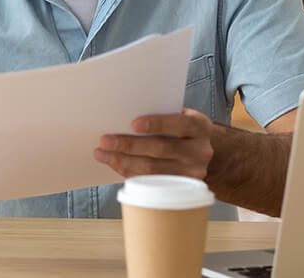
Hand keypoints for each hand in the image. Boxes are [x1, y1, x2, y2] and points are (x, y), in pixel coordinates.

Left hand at [94, 108, 214, 179]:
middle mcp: (199, 151)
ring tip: (103, 154)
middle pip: (161, 148)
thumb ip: (161, 115)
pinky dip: (129, 172)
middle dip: (129, 145)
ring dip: (123, 161)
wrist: (201, 153)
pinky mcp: (179, 188)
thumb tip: (124, 115)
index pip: (180, 123)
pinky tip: (115, 164)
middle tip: (105, 140)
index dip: (157, 123)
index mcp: (200, 127)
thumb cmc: (182, 130)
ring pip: (152, 169)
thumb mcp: (180, 116)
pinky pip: (150, 182)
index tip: (133, 123)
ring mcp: (192, 172)